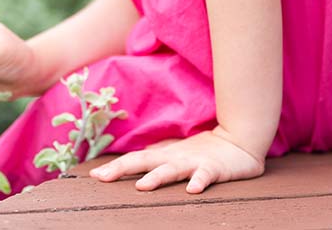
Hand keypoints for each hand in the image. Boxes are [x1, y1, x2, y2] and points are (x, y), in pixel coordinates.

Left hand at [89, 126, 264, 192]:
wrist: (238, 141)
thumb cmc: (204, 149)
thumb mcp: (176, 153)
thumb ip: (158, 157)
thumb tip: (135, 159)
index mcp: (165, 155)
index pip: (135, 159)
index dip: (115, 166)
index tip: (93, 175)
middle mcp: (175, 157)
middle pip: (144, 161)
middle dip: (122, 168)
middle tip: (102, 177)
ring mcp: (194, 161)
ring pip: (172, 169)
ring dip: (157, 177)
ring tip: (141, 186)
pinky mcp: (214, 168)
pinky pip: (205, 175)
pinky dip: (199, 181)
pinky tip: (192, 190)